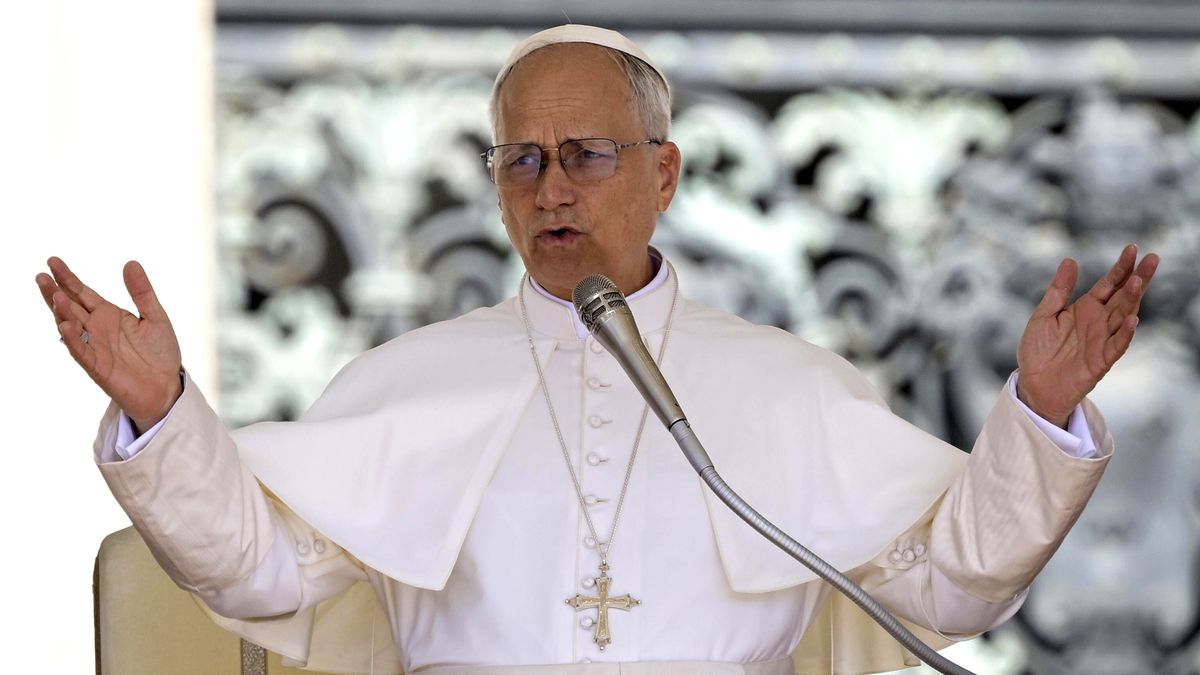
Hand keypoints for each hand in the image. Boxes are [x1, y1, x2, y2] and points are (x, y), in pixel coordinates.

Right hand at [36, 257, 182, 432]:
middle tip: (41, 275)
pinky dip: (72, 339)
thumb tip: (131, 262)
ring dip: (61, 312)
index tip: (53, 261)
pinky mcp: (97, 366)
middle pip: (70, 306)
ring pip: (70, 326)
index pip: (82, 293)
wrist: (166, 386)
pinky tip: (65, 325)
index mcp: (109, 315)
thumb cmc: (160, 353)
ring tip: (55, 295)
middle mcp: (97, 328)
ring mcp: (94, 347)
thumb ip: (142, 292)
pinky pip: (80, 351)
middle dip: (54, 292)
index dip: (68, 278)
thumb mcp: (155, 317)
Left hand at [1017, 244, 1158, 427]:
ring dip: (1132, 300)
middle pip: (1123, 296)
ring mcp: (1102, 340)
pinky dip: (1125, 334)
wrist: (1034, 385)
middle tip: (1152, 259)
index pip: (1108, 284)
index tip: (1132, 249)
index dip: (1120, 268)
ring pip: (1122, 316)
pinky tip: (1132, 319)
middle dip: (1138, 278)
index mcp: (1085, 308)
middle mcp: (1098, 322)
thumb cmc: (1039, 350)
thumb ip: (1058, 290)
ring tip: (1138, 281)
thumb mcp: (1043, 315)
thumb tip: (1070, 260)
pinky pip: (1116, 346)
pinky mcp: (1101, 361)